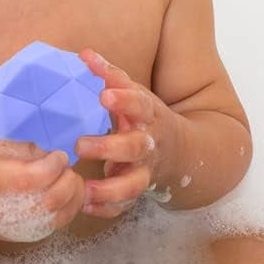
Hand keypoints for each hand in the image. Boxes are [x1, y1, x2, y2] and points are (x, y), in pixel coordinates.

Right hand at [0, 138, 84, 242]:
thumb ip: (26, 151)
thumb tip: (53, 158)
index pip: (31, 177)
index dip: (52, 165)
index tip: (58, 155)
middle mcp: (5, 209)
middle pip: (51, 199)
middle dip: (67, 178)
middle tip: (64, 167)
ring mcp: (21, 226)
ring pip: (62, 212)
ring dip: (73, 190)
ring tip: (65, 178)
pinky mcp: (33, 235)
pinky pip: (64, 219)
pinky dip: (73, 203)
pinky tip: (67, 191)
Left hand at [74, 49, 173, 217]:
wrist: (182, 152)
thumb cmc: (145, 117)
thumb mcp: (134, 94)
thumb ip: (109, 76)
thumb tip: (84, 54)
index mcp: (147, 115)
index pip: (139, 103)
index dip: (124, 99)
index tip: (105, 94)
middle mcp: (148, 144)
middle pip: (134, 147)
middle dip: (109, 147)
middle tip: (80, 145)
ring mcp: (145, 170)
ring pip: (133, 184)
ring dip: (110, 189)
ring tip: (86, 189)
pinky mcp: (138, 191)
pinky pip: (125, 205)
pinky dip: (107, 208)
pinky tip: (86, 206)